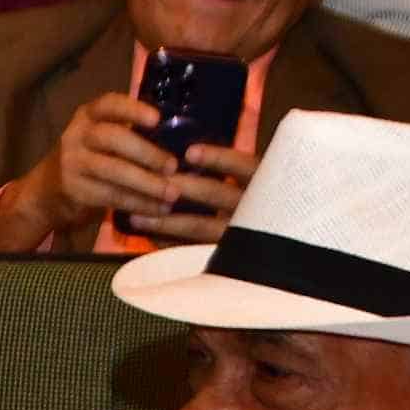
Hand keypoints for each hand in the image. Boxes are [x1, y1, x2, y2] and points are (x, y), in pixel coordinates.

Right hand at [0, 91, 183, 243]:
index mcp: (87, 116)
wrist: (44, 193)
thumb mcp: (98, 138)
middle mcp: (76, 135)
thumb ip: (126, 132)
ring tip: (172, 194)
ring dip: (146, 183)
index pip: (108, 104)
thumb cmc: (87, 160)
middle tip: (173, 166)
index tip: (157, 119)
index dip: (133, 109)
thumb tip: (178, 136)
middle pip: (112, 138)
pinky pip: (111, 196)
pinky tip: (157, 208)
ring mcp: (72, 163)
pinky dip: (137, 203)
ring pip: (113, 170)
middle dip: (146, 152)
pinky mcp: (74, 189)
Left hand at [116, 140, 255, 244]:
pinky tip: (149, 239)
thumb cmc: (259, 207)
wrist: (273, 252)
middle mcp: (254, 209)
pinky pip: (193, 251)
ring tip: (136, 217)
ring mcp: (241, 236)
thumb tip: (185, 154)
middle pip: (217, 194)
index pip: (242, 166)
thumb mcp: (256, 186)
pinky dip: (171, 245)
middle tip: (152, 179)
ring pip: (199, 226)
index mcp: (263, 185)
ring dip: (165, 221)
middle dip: (182, 187)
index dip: (217, 159)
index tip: (190, 153)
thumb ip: (232, 172)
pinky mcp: (227, 257)